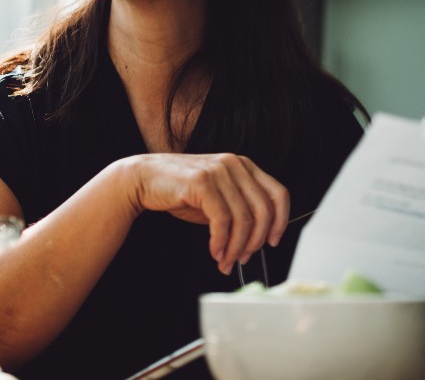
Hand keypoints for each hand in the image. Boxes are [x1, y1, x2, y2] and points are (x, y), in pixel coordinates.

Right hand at [123, 153, 289, 274]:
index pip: (279, 193)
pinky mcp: (202, 181)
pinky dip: (221, 241)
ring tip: (225, 261)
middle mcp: (235, 164)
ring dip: (235, 247)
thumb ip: (238, 211)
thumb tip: (256, 241)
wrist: (143, 179)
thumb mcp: (217, 199)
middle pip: (263, 210)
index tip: (272, 242)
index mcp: (244, 166)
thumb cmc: (180, 192)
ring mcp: (219, 171)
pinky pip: (222, 220)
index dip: (281, 221)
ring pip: (243, 219)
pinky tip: (214, 252)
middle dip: (254, 242)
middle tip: (242, 259)